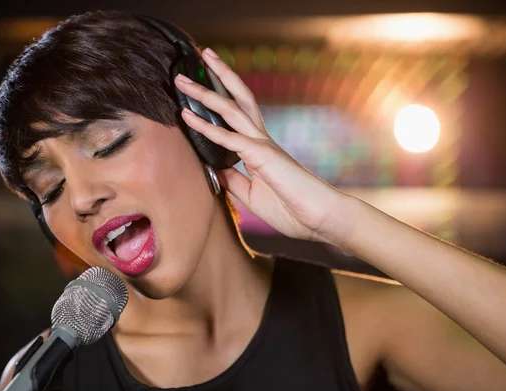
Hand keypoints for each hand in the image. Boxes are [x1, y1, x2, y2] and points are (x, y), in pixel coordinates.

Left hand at [175, 48, 347, 242]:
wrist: (322, 219)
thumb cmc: (293, 209)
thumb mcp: (252, 195)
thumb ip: (234, 180)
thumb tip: (214, 169)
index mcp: (260, 149)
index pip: (237, 117)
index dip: (218, 100)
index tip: (199, 88)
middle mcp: (262, 140)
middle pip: (238, 99)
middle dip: (218, 77)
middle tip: (201, 57)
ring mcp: (263, 145)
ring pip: (232, 109)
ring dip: (206, 93)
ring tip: (183, 79)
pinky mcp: (263, 157)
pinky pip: (231, 139)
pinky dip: (208, 128)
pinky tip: (188, 116)